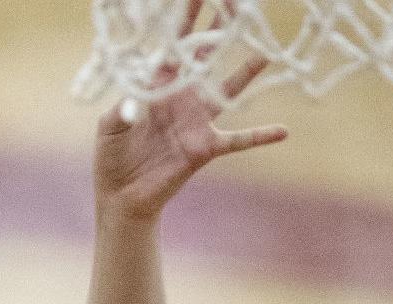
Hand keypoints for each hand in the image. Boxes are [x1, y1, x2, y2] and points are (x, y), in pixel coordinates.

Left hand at [94, 3, 285, 220]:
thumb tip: (133, 101)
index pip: (175, 45)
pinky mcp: (205, 148)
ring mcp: (196, 121)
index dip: (187, 19)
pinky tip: (283, 131)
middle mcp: (182, 97)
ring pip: (227, 91)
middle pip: (206, 57)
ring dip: (247, 72)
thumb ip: (121, 109)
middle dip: (221, 30)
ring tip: (268, 52)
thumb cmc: (112, 156)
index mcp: (158, 84)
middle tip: (239, 5)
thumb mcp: (109, 127)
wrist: (121, 195)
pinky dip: (260, 137)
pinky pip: (237, 141)